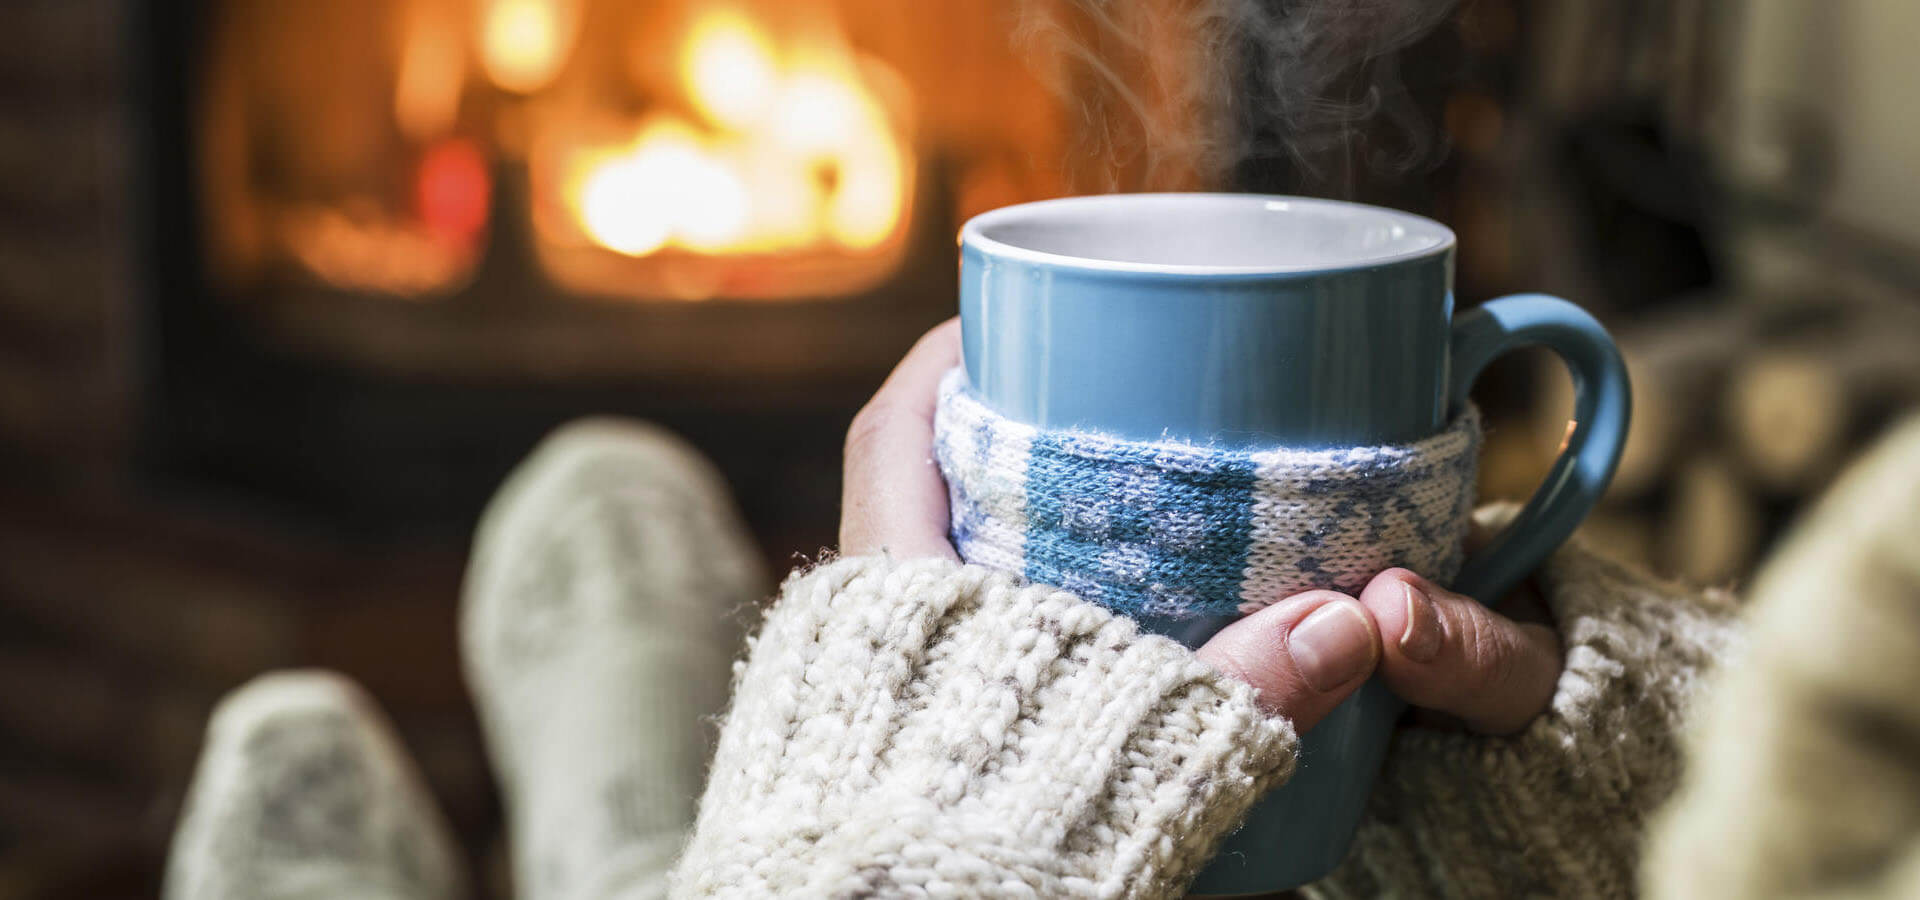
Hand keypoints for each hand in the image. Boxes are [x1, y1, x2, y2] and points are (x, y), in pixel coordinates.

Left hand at [842, 321, 1560, 733]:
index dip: (953, 361)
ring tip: (1089, 482)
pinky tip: (1082, 601)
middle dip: (994, 431)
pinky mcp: (900, 730)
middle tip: (1078, 394)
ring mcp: (875, 680)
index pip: (898, 430)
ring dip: (1000, 512)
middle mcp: (869, 626)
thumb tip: (1355, 622)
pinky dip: (1008, 594)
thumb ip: (1245, 683)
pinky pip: (947, 628)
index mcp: (892, 594)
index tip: (1012, 319)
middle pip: (916, 482)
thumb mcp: (1137, 750)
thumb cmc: (999, 841)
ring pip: (930, 555)